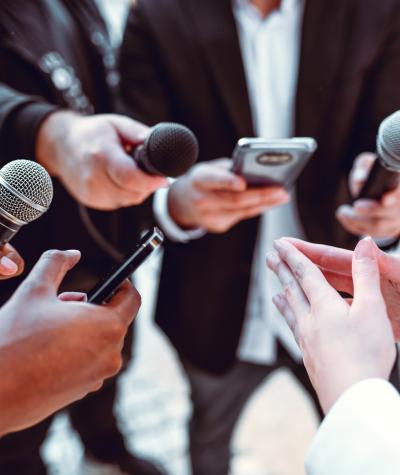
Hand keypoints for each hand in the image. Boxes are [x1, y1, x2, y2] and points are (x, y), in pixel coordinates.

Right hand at [0, 249, 139, 435]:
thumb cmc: (13, 342)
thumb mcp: (35, 290)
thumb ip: (56, 263)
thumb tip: (72, 254)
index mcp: (107, 327)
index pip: (132, 299)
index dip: (122, 284)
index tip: (111, 280)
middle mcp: (110, 354)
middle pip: (114, 320)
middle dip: (93, 307)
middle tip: (63, 304)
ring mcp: (98, 376)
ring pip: (101, 341)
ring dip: (83, 328)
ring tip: (50, 326)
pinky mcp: (84, 391)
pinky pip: (90, 361)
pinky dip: (77, 350)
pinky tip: (47, 349)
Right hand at [36, 112, 167, 209]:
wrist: (60, 145)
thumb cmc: (92, 133)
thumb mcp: (116, 124)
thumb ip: (138, 133)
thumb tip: (161, 142)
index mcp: (101, 155)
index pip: (130, 177)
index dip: (151, 182)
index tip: (163, 179)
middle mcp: (93, 178)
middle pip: (133, 192)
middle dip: (147, 184)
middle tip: (147, 170)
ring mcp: (91, 192)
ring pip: (129, 200)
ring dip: (137, 190)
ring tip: (130, 171)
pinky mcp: (91, 201)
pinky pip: (119, 203)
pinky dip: (126, 194)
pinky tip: (119, 180)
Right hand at [168, 159, 289, 232]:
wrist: (181, 202)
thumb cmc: (201, 180)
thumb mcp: (209, 168)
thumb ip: (228, 169)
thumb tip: (257, 171)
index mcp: (199, 180)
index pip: (214, 180)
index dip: (228, 182)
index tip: (242, 183)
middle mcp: (202, 200)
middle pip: (235, 199)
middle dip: (260, 195)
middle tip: (280, 190)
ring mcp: (209, 216)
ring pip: (242, 210)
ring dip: (265, 203)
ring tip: (282, 196)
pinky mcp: (218, 226)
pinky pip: (242, 216)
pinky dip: (257, 208)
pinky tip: (270, 203)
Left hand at [267, 237, 395, 413]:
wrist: (352, 397)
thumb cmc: (366, 353)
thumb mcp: (373, 308)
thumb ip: (366, 274)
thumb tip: (364, 243)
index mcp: (324, 305)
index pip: (305, 273)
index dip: (292, 256)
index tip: (279, 244)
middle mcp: (310, 320)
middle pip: (292, 289)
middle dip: (281, 270)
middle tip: (269, 257)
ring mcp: (307, 340)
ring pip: (291, 312)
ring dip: (282, 296)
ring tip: (273, 291)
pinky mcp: (310, 358)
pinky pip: (295, 332)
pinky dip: (289, 321)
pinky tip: (291, 325)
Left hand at [336, 153, 399, 237]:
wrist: (377, 187)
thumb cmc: (371, 173)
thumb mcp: (366, 165)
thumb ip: (364, 168)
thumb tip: (360, 180)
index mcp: (398, 185)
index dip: (395, 196)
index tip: (385, 199)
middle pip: (390, 213)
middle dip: (371, 211)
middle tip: (355, 206)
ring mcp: (398, 219)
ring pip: (380, 227)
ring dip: (357, 221)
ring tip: (342, 212)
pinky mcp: (389, 229)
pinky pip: (373, 234)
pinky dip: (355, 227)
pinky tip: (344, 218)